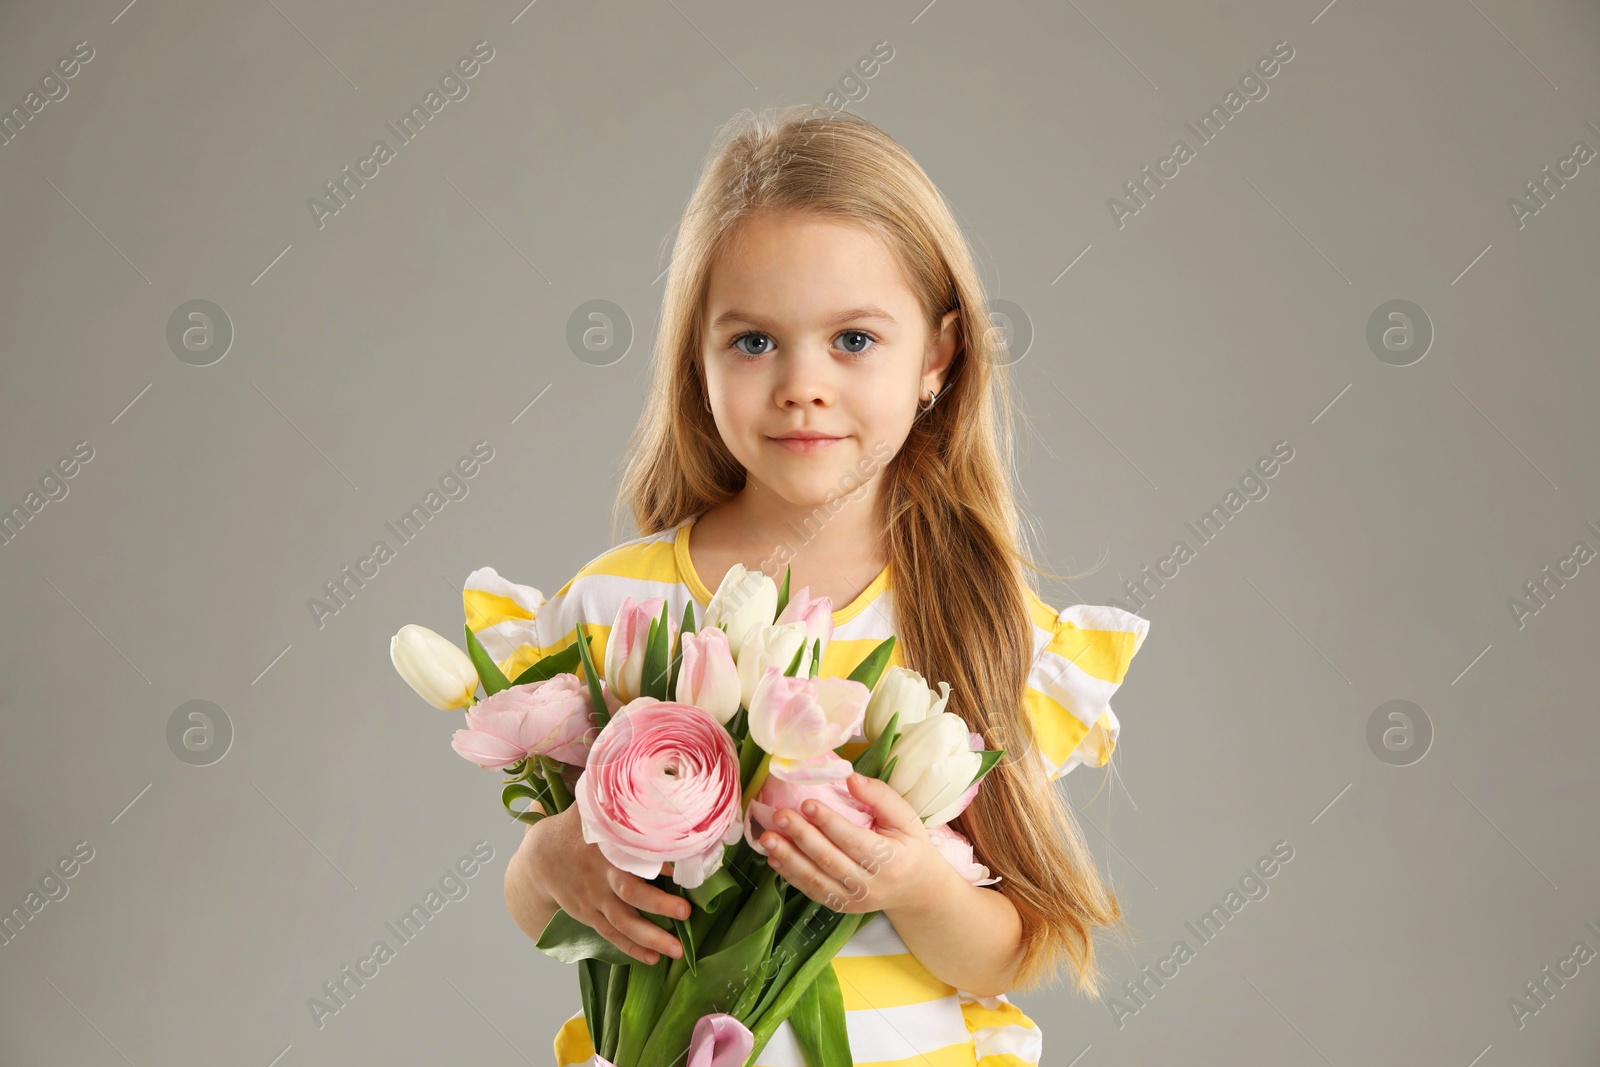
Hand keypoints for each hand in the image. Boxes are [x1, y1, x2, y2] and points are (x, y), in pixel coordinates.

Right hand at [532, 806, 688, 964]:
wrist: (538, 860)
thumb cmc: (575, 829)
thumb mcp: (590, 808)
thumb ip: (614, 797)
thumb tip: (640, 769)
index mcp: (603, 846)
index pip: (630, 852)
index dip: (655, 859)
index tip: (682, 864)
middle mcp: (599, 875)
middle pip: (629, 893)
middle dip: (658, 904)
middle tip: (685, 911)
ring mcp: (594, 900)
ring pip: (623, 922)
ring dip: (651, 937)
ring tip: (677, 951)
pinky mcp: (591, 916)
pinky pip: (613, 935)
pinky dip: (632, 949)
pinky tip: (655, 958)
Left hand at [757, 773, 943, 913]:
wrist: (915, 889)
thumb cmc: (909, 846)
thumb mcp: (905, 818)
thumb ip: (879, 796)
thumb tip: (849, 777)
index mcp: (890, 860)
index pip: (853, 840)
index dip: (829, 822)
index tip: (807, 802)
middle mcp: (871, 885)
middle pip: (829, 860)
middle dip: (801, 836)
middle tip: (779, 815)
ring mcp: (854, 900)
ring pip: (815, 879)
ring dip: (788, 858)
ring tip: (767, 837)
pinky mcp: (840, 906)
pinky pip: (811, 891)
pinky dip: (790, 874)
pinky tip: (774, 857)